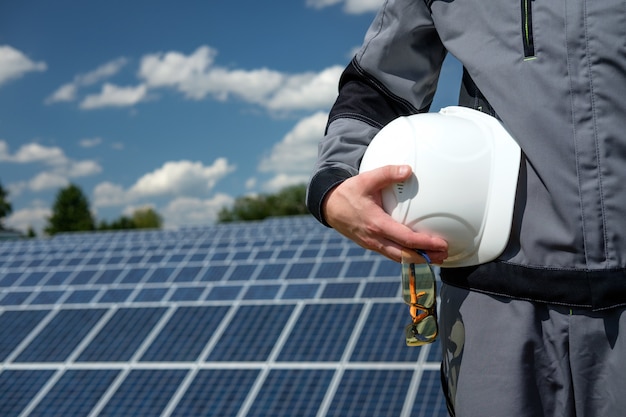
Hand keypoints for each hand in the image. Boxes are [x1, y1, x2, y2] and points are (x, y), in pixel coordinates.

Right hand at [322, 164, 447, 263]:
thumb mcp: (366, 179)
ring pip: (398, 258)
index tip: (440, 243)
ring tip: (436, 257)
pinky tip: (418, 254)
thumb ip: (387, 173)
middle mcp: (375, 239)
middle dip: (426, 257)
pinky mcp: (371, 245)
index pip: (405, 239)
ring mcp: (372, 244)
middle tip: (444, 255)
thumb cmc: (348, 193)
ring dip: (418, 259)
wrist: (329, 207)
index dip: (425, 243)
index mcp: (376, 224)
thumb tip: (407, 170)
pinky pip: (392, 255)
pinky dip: (407, 256)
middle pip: (405, 255)